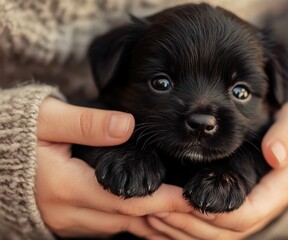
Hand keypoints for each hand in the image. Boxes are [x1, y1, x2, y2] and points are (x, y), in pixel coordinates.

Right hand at [35, 98, 192, 237]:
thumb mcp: (48, 120)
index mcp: (65, 186)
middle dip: (164, 215)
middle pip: (128, 219)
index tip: (190, 200)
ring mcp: (70, 222)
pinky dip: (134, 221)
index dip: (162, 201)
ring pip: (121, 227)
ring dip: (152, 221)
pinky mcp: (71, 222)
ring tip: (184, 213)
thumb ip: (86, 123)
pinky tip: (154, 213)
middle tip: (198, 207)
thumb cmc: (18, 134)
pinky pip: (110, 227)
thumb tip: (126, 125)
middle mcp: (69, 212)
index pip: (125, 200)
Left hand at [146, 102, 287, 238]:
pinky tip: (158, 217)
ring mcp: (244, 213)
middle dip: (186, 222)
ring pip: (210, 236)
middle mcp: (258, 209)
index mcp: (276, 192)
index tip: (186, 197)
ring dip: (179, 228)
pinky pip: (205, 230)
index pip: (245, 214)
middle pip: (221, 232)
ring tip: (150, 211)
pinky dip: (181, 228)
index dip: (214, 212)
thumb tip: (275, 154)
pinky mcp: (231, 211)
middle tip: (156, 204)